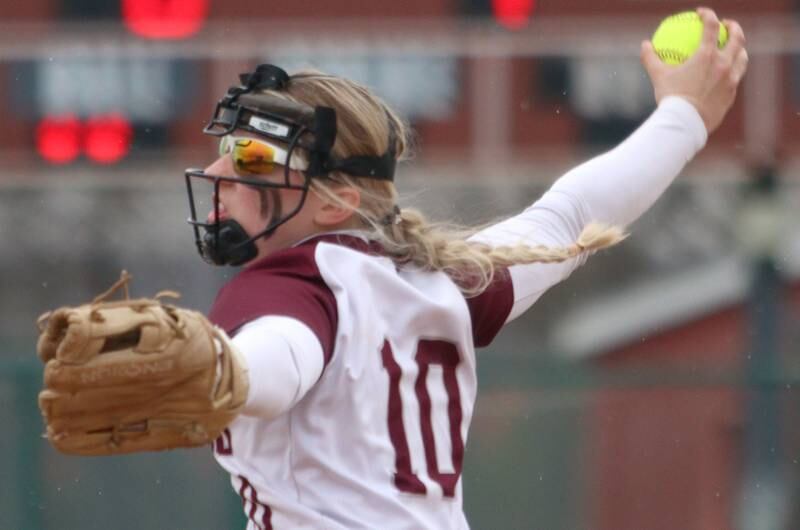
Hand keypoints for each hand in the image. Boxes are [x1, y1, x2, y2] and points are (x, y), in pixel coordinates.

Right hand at [640, 7, 748, 133]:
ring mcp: (730, 80)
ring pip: (742, 59)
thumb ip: (651, 58)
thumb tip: (645, 45)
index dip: (708, 15)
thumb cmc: (671, 98)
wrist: (686, 123)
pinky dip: (732, 73)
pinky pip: (735, 79)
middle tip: (728, 25)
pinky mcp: (731, 95)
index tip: (702, 13)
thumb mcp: (658, 76)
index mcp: (707, 56)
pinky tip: (725, 76)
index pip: (711, 26)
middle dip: (734, 27)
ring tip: (734, 49)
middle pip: (736, 38)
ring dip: (739, 50)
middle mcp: (723, 64)